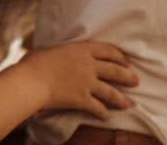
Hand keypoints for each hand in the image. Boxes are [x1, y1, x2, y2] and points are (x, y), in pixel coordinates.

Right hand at [17, 42, 137, 120]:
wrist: (31, 81)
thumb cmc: (33, 64)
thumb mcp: (45, 50)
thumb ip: (53, 51)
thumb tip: (48, 51)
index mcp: (81, 50)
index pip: (107, 50)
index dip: (119, 56)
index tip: (126, 62)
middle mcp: (89, 66)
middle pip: (115, 70)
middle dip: (128, 77)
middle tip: (136, 82)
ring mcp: (87, 83)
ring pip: (111, 92)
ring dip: (121, 99)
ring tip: (127, 104)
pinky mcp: (83, 100)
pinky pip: (98, 108)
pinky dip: (103, 113)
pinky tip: (106, 117)